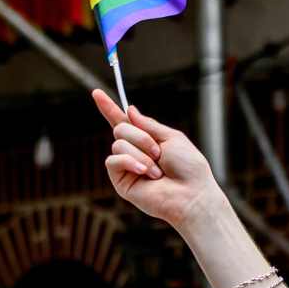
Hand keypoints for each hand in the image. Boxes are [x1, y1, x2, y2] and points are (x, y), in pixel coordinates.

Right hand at [93, 90, 219, 229]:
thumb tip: (130, 110)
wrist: (192, 194)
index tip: (96, 93)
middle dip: (141, 137)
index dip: (109, 108)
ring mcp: (126, 166)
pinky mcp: (121, 181)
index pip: (123, 122)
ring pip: (118, 143)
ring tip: (157, 171)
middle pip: (120, 129)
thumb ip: (149, 125)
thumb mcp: (172, 137)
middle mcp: (134, 152)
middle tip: (159, 153)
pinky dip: (130, 162)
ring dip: (141, 153)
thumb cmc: (188, 168)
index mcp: (147, 141)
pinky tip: (146, 174)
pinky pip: (113, 160)